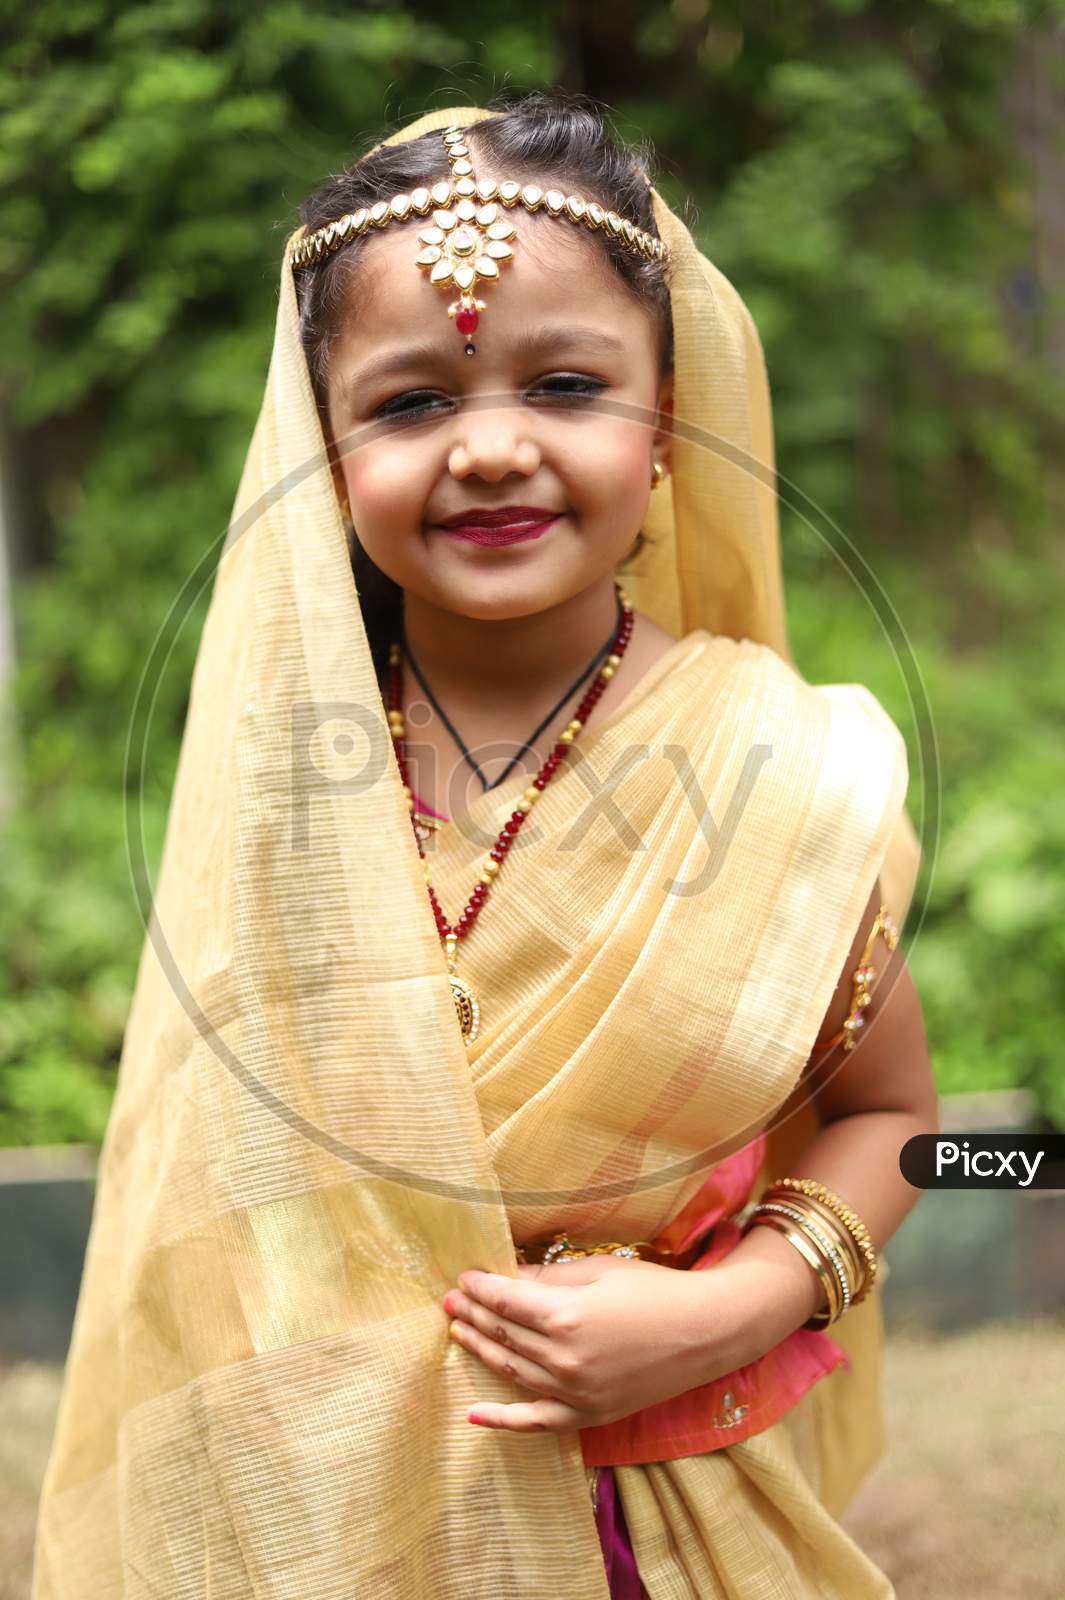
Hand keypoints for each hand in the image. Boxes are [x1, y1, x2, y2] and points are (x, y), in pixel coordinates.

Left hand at [442, 1253, 754, 1434]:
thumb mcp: (598, 1271)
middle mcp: (564, 1359)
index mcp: (566, 1316)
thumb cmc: (653, 1290)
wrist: (704, 1332)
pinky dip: (503, 1421)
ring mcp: (575, 1393)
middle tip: (451, 1300)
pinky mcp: (589, 1415)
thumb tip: (507, 1279)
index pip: (505, 1301)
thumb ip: (548, 1280)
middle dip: (473, 1314)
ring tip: (458, 1332)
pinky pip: (537, 1422)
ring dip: (480, 1351)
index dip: (480, 1287)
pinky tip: (473, 1415)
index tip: (464, 1277)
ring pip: (512, 1372)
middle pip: (503, 1334)